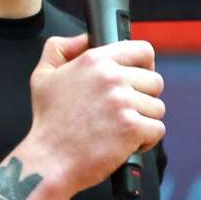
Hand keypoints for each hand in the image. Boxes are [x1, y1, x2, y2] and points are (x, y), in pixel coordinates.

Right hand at [24, 32, 164, 195]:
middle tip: (122, 113)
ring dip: (143, 121)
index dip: (145, 65)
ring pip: (157, 107)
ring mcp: (123, 102)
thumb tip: (83, 38)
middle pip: (155, 81)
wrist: (48, 160)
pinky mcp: (132, 127)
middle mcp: (111, 77)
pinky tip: (124, 144)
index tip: (139, 79)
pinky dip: (145, 141)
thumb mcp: (42, 76)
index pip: (142, 50)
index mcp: (94, 60)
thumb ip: (59, 48)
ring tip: (120, 130)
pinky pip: (157, 130)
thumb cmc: (48, 122)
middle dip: (143, 98)